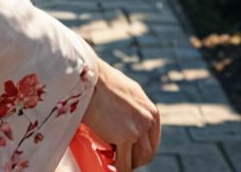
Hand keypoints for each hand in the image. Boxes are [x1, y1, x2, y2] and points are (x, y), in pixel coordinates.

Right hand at [82, 56, 160, 170]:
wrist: (89, 76)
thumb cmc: (99, 79)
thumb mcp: (123, 90)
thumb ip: (130, 106)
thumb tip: (123, 117)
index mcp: (150, 109)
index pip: (152, 138)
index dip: (141, 148)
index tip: (129, 152)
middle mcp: (148, 119)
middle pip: (148, 151)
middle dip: (135, 158)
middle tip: (120, 159)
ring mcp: (138, 129)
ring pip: (139, 159)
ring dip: (127, 163)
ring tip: (113, 162)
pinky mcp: (125, 137)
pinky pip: (124, 163)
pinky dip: (118, 168)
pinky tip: (109, 167)